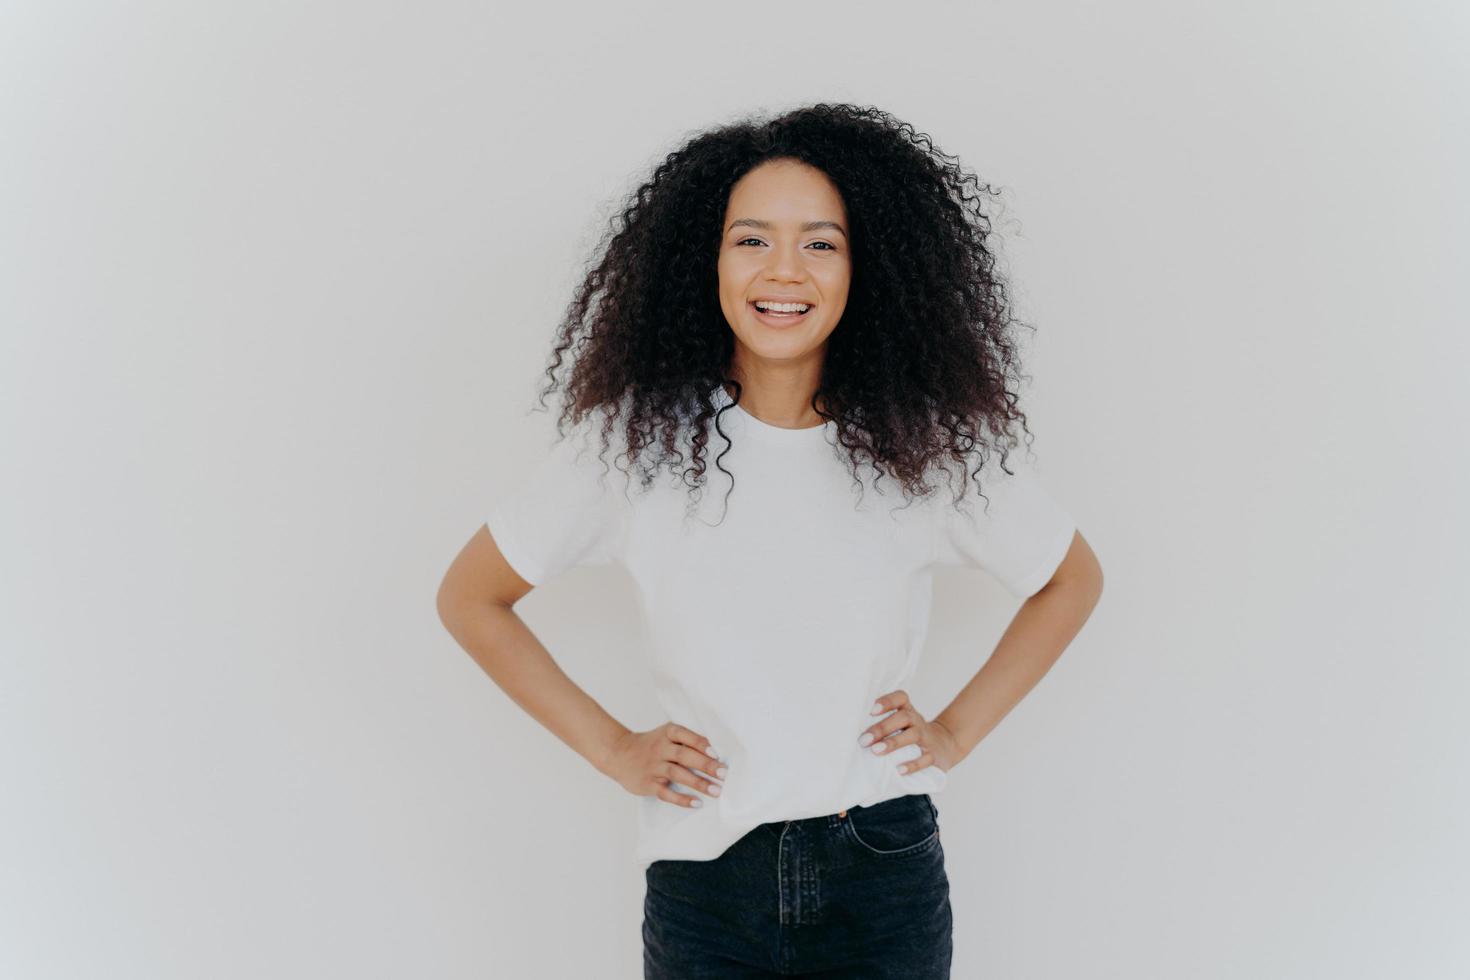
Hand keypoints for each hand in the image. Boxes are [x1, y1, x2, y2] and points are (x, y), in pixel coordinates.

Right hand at [601, 722, 726, 808]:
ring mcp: (653, 766)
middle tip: (723, 774)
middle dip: (705, 765)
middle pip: (684, 756)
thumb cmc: (651, 745)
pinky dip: (681, 799)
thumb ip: (688, 741)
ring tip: (716, 791)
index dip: (701, 744)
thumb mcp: (666, 735)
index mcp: (668, 733)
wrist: (619, 754)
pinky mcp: (648, 783)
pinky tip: (696, 803)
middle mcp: (660, 748)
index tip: (717, 754)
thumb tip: (717, 753)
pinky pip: (666, 792)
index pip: (686, 736)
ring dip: (698, 783)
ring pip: (677, 774)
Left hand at [858, 690, 961, 775]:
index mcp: (907, 711)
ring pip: (913, 735)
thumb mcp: (901, 724)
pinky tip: (899, 770)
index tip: (872, 710)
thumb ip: (881, 724)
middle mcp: (917, 721)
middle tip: (864, 740)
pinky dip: (912, 765)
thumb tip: (849, 733)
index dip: (887, 701)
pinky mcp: (934, 756)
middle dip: (882, 728)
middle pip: (903, 717)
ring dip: (893, 743)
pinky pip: (925, 759)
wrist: (944, 745)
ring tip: (876, 751)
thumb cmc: (911, 733)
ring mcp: (926, 738)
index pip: (901, 698)